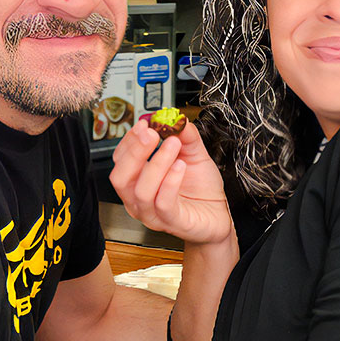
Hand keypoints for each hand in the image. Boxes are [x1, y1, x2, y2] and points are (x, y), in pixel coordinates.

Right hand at [111, 118, 234, 246]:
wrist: (219, 214)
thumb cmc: (201, 189)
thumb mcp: (194, 154)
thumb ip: (185, 136)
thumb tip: (176, 118)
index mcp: (138, 180)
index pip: (120, 160)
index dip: (129, 141)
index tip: (144, 124)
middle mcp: (138, 199)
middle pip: (120, 177)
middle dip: (134, 151)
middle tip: (151, 132)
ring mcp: (153, 213)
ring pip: (141, 190)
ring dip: (156, 163)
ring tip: (173, 145)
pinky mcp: (171, 222)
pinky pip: (163, 203)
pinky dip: (170, 181)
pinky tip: (180, 166)